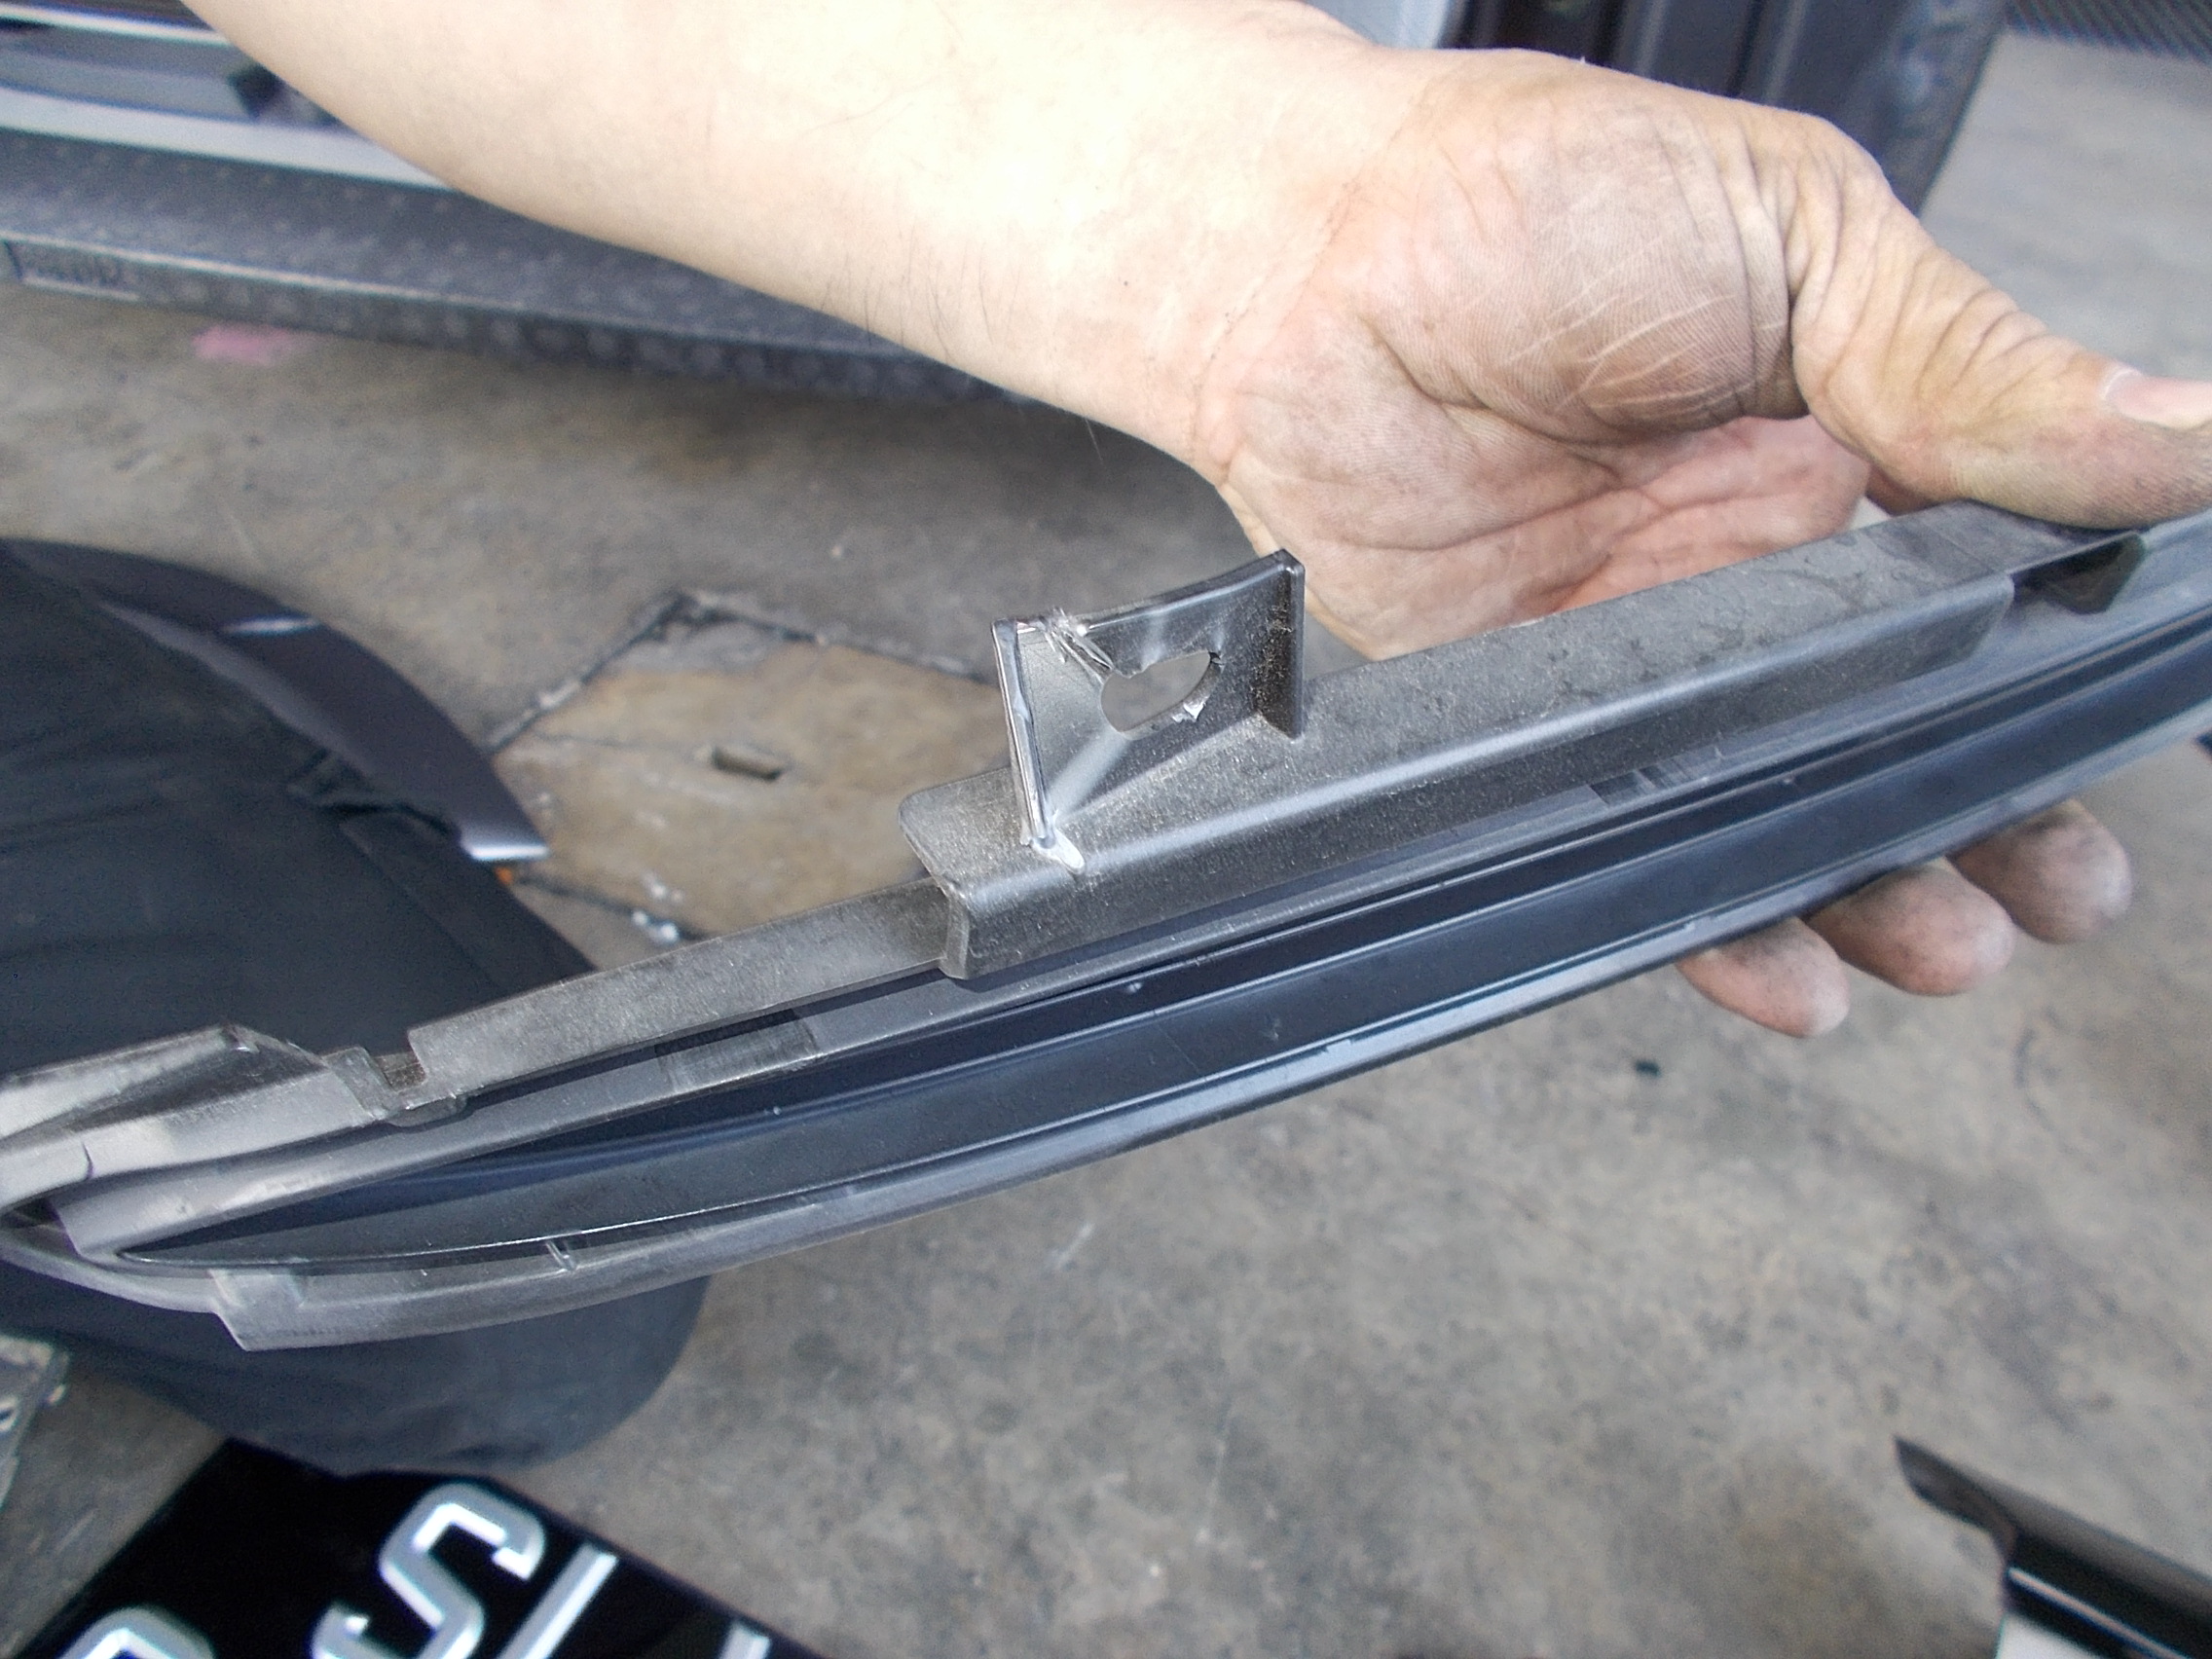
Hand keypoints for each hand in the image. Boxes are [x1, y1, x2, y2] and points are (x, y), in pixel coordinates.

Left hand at [1185, 45, 2211, 1034]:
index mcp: (1851, 449)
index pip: (1996, 593)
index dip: (2053, 678)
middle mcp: (1756, 571)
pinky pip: (1632, 842)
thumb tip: (2188, 432)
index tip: (2119, 745)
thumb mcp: (1798, 240)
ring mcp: (1644, 656)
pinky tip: (1789, 971)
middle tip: (2060, 889)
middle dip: (1990, 821)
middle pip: (1902, 730)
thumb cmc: (1536, 201)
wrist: (1309, 262)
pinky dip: (1710, 923)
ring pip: (1783, 806)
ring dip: (1872, 887)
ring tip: (1945, 941)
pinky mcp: (1531, 718)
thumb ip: (1969, 366)